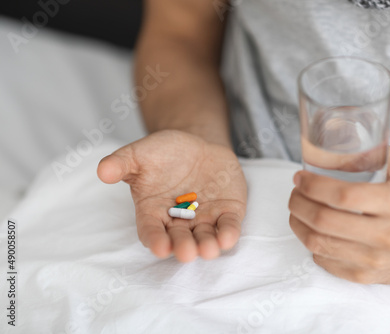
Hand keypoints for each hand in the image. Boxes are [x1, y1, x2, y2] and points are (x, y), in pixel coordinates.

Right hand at [97, 130, 246, 261]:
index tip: (160, 248)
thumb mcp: (140, 154)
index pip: (152, 231)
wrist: (196, 145)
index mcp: (154, 212)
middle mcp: (179, 222)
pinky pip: (228, 226)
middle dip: (183, 247)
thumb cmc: (164, 153)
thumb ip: (121, 163)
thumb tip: (102, 171)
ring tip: (208, 251)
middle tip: (186, 253)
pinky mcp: (226, 212)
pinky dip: (228, 233)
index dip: (155, 240)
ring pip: (206, 238)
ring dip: (208, 246)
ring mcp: (205, 219)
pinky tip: (228, 238)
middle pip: (180, 240)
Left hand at [288, 147, 389, 283]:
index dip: (313, 185)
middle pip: (324, 220)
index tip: (300, 177)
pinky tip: (311, 230)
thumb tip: (333, 138)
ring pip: (318, 243)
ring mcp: (376, 260)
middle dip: (298, 203)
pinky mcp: (365, 277)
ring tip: (296, 209)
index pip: (344, 195)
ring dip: (297, 223)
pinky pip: (324, 260)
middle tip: (294, 192)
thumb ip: (370, 152)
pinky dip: (311, 243)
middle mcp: (388, 235)